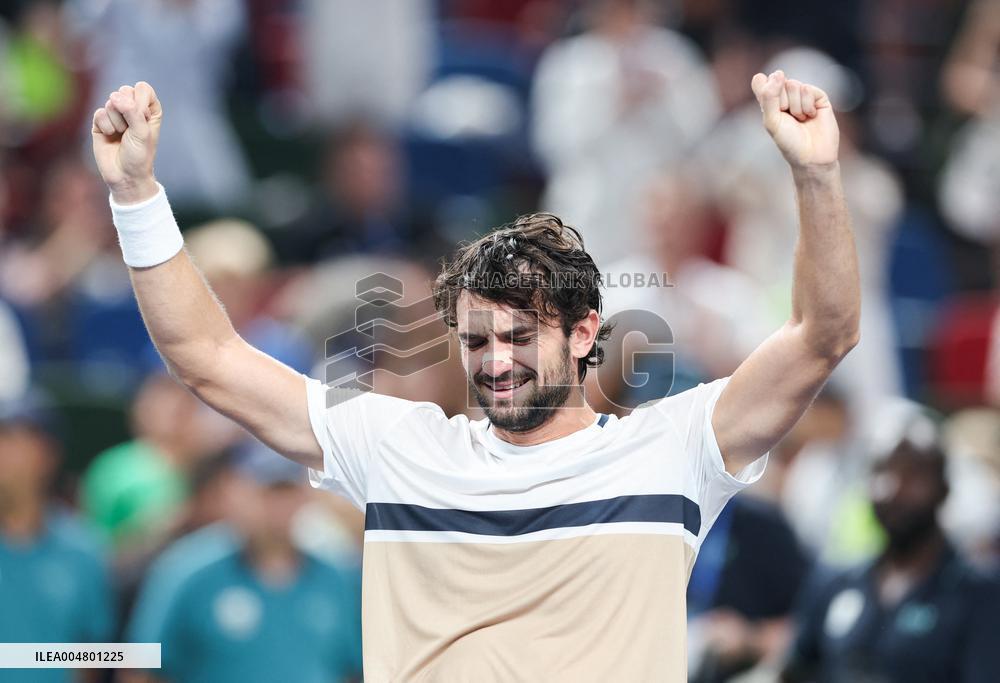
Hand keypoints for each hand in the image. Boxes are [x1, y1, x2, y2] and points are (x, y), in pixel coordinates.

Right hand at [92, 82, 161, 203]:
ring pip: (111, 102)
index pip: (142, 88)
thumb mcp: (142, 133)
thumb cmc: (139, 155)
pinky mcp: (101, 121)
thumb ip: (133, 112)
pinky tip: (110, 136)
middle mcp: (133, 108)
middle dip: (127, 111)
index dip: (140, 102)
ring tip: (121, 135)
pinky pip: (99, 113)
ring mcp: (116, 114)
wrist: (124, 175)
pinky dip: (105, 126)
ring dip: (117, 122)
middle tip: (131, 130)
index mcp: (149, 109)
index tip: (143, 119)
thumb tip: (115, 96)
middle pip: (124, 91)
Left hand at [751, 70, 838, 167]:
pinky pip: (808, 89)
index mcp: (769, 102)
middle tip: (788, 119)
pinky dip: (807, 105)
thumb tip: (779, 73)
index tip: (770, 106)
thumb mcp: (772, 121)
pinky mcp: (818, 96)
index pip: (760, 81)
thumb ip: (769, 97)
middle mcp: (785, 96)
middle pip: (778, 81)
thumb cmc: (788, 141)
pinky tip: (811, 116)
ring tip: (800, 119)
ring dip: (796, 106)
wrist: (812, 155)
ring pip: (794, 84)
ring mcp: (802, 95)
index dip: (764, 88)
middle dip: (782, 102)